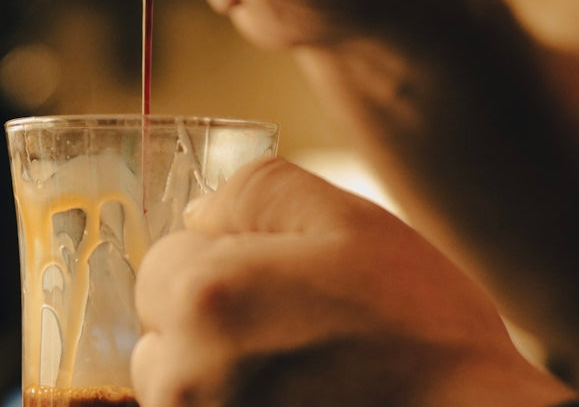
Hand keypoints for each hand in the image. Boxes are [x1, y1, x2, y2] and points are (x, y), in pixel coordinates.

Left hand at [130, 158, 577, 406]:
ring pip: (179, 387)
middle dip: (206, 323)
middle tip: (293, 329)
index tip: (273, 281)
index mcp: (203, 295)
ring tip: (303, 374)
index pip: (160, 263)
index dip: (216, 261)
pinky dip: (239, 405)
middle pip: (159, 333)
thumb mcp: (348, 221)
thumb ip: (258, 193)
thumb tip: (199, 215)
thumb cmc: (419, 328)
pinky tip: (301, 400)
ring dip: (219, 376)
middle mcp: (184, 375)